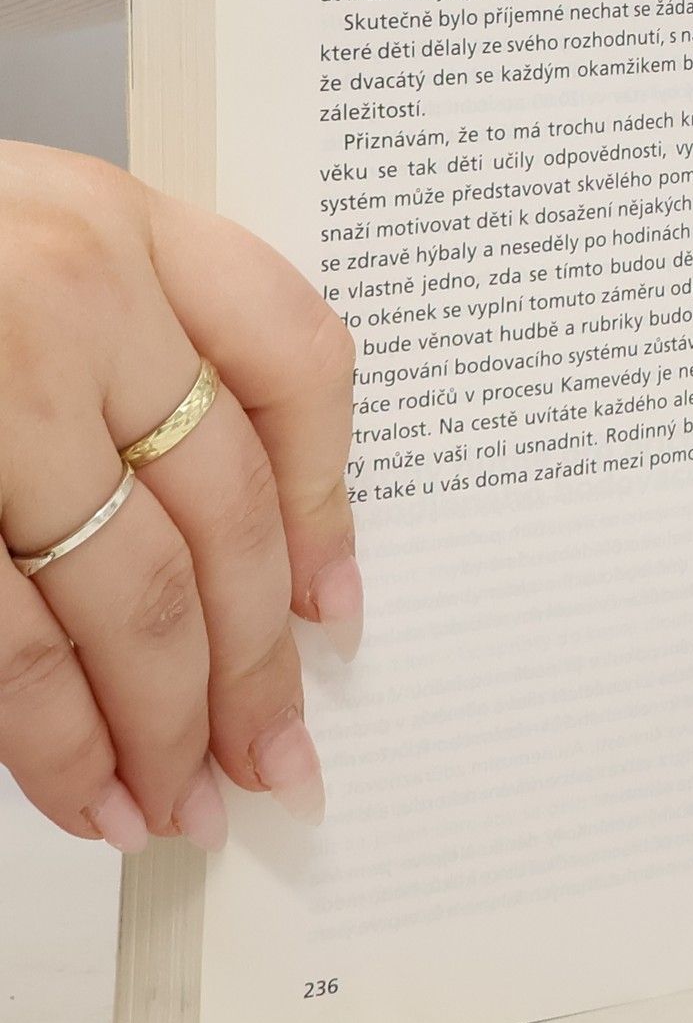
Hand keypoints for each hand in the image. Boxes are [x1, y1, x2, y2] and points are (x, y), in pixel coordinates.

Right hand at [0, 144, 357, 849]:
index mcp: (116, 217)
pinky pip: (7, 639)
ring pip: (129, 594)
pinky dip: (55, 739)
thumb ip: (134, 354)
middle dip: (253, 664)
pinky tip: (86, 790)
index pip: (296, 362)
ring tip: (183, 805)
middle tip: (275, 757)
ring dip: (166, 726)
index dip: (324, 506)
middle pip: (221, 511)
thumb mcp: (26, 250)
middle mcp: (68, 293)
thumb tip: (254, 561)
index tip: (330, 609)